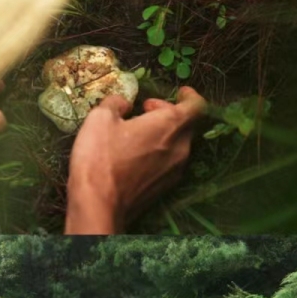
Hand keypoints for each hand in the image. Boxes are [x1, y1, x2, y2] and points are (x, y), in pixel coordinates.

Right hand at [65, 86, 206, 234]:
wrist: (99, 206)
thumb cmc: (100, 158)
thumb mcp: (100, 118)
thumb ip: (116, 103)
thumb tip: (123, 103)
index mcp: (171, 125)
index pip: (197, 106)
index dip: (191, 95)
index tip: (181, 91)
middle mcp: (181, 148)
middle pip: (186, 123)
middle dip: (168, 111)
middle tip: (146, 109)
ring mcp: (176, 170)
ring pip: (179, 143)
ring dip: (163, 132)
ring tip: (137, 130)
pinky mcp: (166, 186)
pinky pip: (170, 160)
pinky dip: (160, 150)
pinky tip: (135, 153)